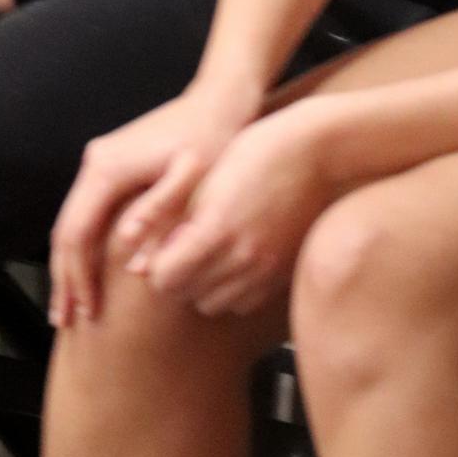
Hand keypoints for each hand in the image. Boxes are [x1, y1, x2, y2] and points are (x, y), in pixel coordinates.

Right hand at [49, 77, 257, 326]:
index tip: (89, 314)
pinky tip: (92, 269)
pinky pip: (88, 213)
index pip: (77, 233)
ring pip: (73, 221)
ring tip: (73, 305)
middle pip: (66, 229)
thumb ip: (160, 218)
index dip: (79, 278)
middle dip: (65, 278)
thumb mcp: (191, 178)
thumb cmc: (212, 138)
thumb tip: (133, 265)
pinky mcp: (113, 166)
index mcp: (107, 169)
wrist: (219, 99)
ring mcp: (101, 162)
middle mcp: (95, 163)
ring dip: (70, 265)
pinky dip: (85, 246)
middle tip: (65, 322)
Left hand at [139, 98, 339, 315]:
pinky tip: (231, 260)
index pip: (165, 279)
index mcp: (216, 228)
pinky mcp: (283, 274)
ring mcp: (266, 269)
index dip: (155, 266)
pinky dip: (231, 289)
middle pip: (187, 295)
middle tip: (178, 250)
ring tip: (205, 254)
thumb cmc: (256, 151)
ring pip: (215, 305)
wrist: (317, 153)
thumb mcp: (206, 178)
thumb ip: (172, 221)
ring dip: (202, 286)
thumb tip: (140, 265)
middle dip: (176, 277)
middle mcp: (242, 257)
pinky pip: (244, 302)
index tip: (158, 248)